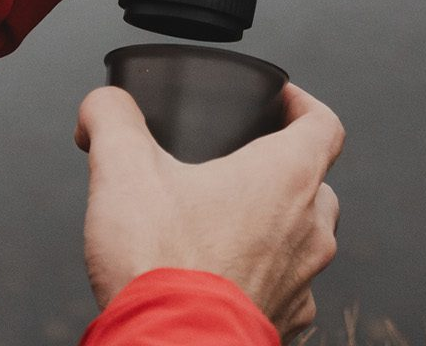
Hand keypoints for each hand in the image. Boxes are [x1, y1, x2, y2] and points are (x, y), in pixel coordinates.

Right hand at [76, 83, 343, 338]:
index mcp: (286, 178)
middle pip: (317, 183)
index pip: (324, 124)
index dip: (302, 104)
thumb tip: (101, 104)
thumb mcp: (123, 170)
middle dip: (284, 169)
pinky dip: (263, 277)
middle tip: (240, 166)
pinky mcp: (285, 322)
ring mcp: (302, 281)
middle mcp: (309, 228)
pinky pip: (289, 289)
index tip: (278, 102)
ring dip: (275, 226)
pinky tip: (222, 276)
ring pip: (307, 239)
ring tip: (226, 225)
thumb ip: (113, 119)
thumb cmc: (160, 262)